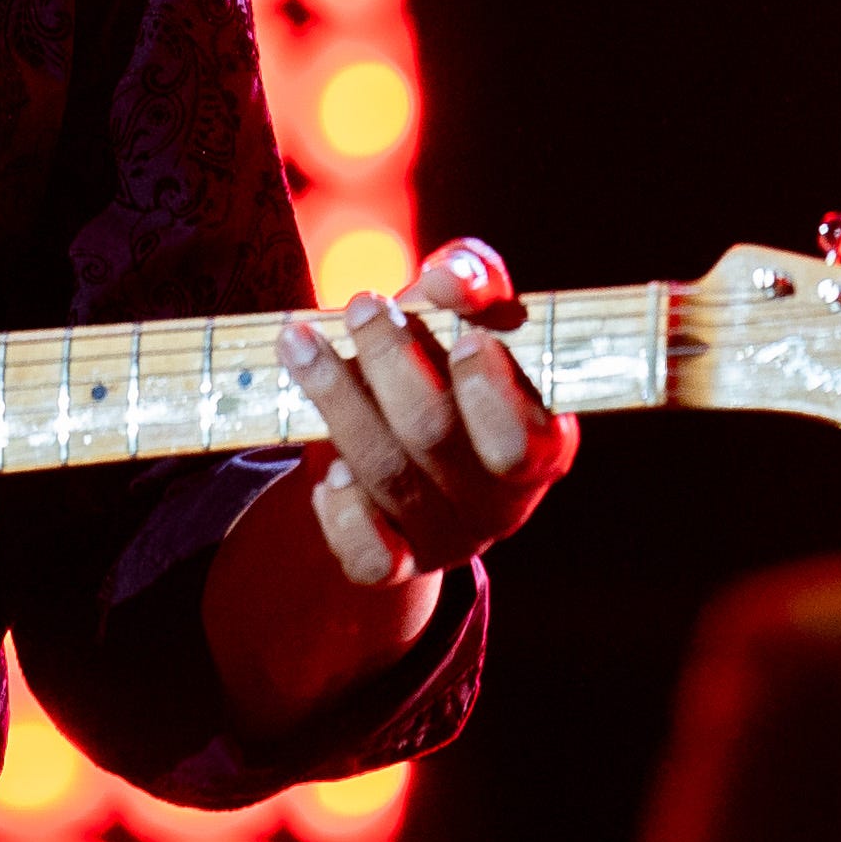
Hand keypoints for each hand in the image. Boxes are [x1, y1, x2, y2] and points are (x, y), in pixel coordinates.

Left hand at [276, 237, 578, 586]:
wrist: (400, 444)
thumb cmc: (440, 364)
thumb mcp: (462, 315)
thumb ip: (470, 279)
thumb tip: (452, 280)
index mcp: (541, 444)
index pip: (526, 438)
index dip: (491, 390)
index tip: (461, 336)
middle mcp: (502, 501)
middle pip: (435, 436)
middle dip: (390, 361)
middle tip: (361, 305)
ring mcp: (449, 537)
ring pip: (386, 474)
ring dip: (336, 396)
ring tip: (299, 339)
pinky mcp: (398, 563)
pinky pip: (368, 556)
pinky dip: (341, 510)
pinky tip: (325, 470)